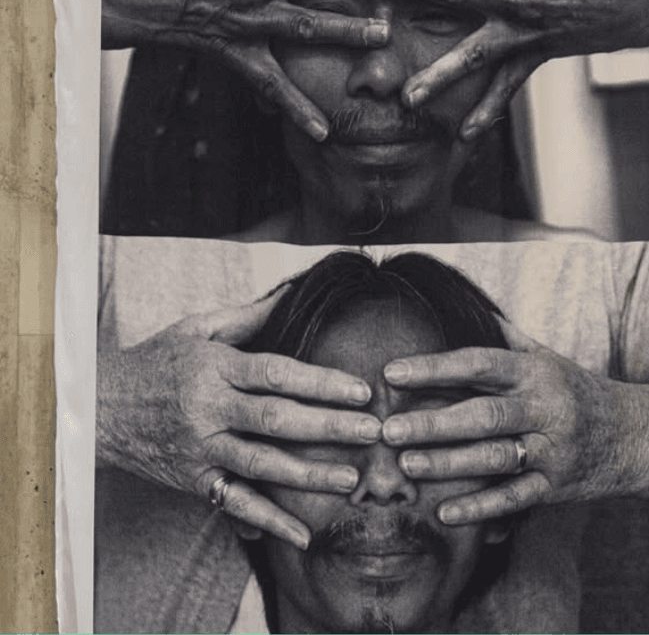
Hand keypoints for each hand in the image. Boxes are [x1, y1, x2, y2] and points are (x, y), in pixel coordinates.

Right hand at [96, 292, 381, 548]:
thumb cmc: (157, 361)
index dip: (321, 382)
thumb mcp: (196, 328)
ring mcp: (201, 448)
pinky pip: (234, 503)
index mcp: (215, 367)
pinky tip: (302, 534)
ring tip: (351, 478)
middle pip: (276, 419)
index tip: (361, 390)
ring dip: (309, 475)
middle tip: (372, 431)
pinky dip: (268, 521)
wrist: (99, 407)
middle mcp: (209, 409)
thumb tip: (293, 292)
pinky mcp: (194, 480)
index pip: (277, 374)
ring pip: (261, 464)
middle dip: (328, 427)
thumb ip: (248, 316)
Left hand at [380, 321, 648, 524]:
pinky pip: (516, 499)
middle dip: (433, 422)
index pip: (479, 364)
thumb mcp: (545, 356)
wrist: (636, 434)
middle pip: (483, 414)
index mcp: (534, 372)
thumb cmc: (575, 389)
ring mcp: (551, 449)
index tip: (393, 373)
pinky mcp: (557, 486)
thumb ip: (504, 337)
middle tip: (388, 430)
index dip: (434, 368)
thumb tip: (466, 306)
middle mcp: (543, 408)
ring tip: (407, 465)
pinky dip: (481, 507)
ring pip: (496, 457)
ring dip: (449, 463)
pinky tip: (445, 513)